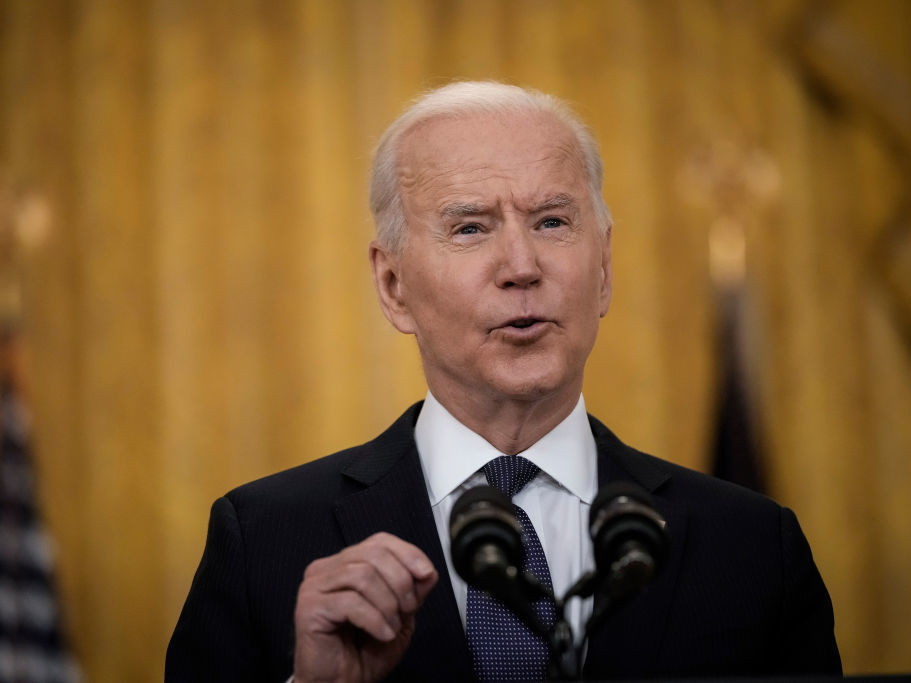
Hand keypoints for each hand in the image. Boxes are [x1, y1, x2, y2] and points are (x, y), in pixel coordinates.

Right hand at [292, 532, 437, 682]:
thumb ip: (412, 591)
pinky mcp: (309, 608)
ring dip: (388, 603)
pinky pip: (350, 602)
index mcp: (345, 564)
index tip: (426, 574)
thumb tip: (427, 571)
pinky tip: (382, 633)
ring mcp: (314, 586)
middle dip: (400, 582)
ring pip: (362, 576)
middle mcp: (326, 569)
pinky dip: (374, 619)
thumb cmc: (362, 653)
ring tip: (392, 625)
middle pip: (373, 554)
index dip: (407, 554)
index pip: (379, 541)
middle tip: (408, 609)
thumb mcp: (399, 616)